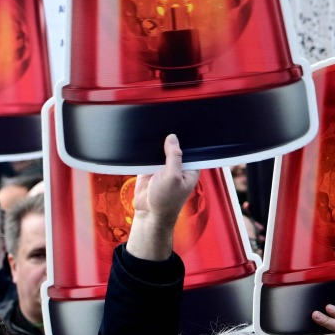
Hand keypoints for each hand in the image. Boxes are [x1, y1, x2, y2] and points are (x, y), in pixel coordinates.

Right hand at [126, 134, 199, 260]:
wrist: (148, 214)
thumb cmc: (166, 200)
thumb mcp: (173, 177)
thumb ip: (174, 157)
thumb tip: (172, 138)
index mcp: (191, 168)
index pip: (191, 149)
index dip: (187, 139)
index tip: (184, 123)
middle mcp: (179, 166)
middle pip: (175, 148)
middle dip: (170, 139)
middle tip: (165, 120)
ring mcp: (164, 167)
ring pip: (161, 150)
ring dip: (157, 143)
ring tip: (153, 125)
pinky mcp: (149, 169)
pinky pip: (148, 156)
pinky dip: (145, 150)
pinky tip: (143, 138)